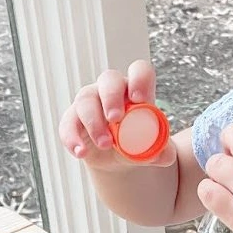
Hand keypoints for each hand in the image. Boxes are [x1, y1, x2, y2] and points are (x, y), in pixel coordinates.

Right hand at [58, 60, 176, 170]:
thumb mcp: (154, 149)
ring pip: (86, 100)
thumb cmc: (138, 144)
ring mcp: (90, 102)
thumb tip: (164, 155)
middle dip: (111, 97)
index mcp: (135, 90)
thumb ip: (162, 151)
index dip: (139, 79)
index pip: (139, 71)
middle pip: (109, 80)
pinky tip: (80, 152)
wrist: (119, 160)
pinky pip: (68, 124)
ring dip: (94, 123)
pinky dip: (72, 139)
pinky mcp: (73, 119)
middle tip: (116, 118)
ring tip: (104, 145)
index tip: (139, 99)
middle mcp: (111, 90)